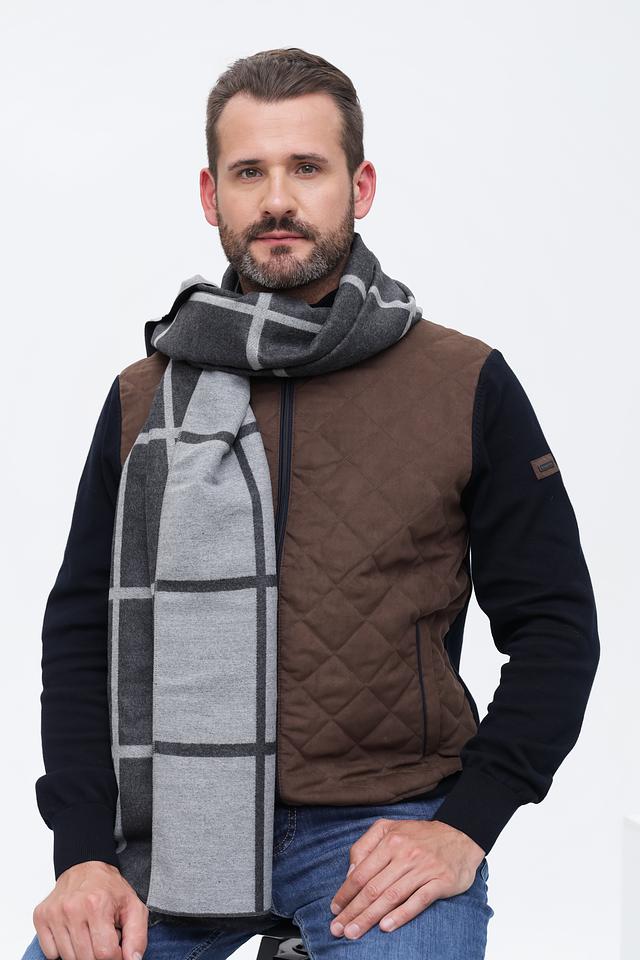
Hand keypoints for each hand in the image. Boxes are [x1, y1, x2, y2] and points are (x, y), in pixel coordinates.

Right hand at [32, 860, 148, 959]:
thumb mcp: (133, 907)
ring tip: (88, 932)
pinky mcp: (41, 917)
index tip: (116, 947)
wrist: (85, 866)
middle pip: (86, 958)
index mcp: (98, 904)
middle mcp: (72, 908)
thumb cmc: (109, 890)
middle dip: (98, 954)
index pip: (104, 953)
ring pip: (68, 958)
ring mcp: (54, 913)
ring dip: (81, 952)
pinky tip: (73, 932)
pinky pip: (50, 953)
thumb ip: (137, 937)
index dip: (114, 956)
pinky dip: (63, 949)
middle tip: (102, 936)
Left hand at [328, 817, 485, 939]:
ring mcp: (423, 869)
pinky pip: (418, 901)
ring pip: (391, 897)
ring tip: (354, 932)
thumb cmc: (420, 835)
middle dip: (353, 911)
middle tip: (338, 929)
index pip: (361, 872)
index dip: (346, 892)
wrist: (461, 835)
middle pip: (373, 888)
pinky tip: (386, 927)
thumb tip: (350, 872)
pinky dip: (401, 915)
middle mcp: (405, 854)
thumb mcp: (390, 828)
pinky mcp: (440, 882)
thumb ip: (366, 845)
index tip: (335, 909)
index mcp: (390, 841)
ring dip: (370, 917)